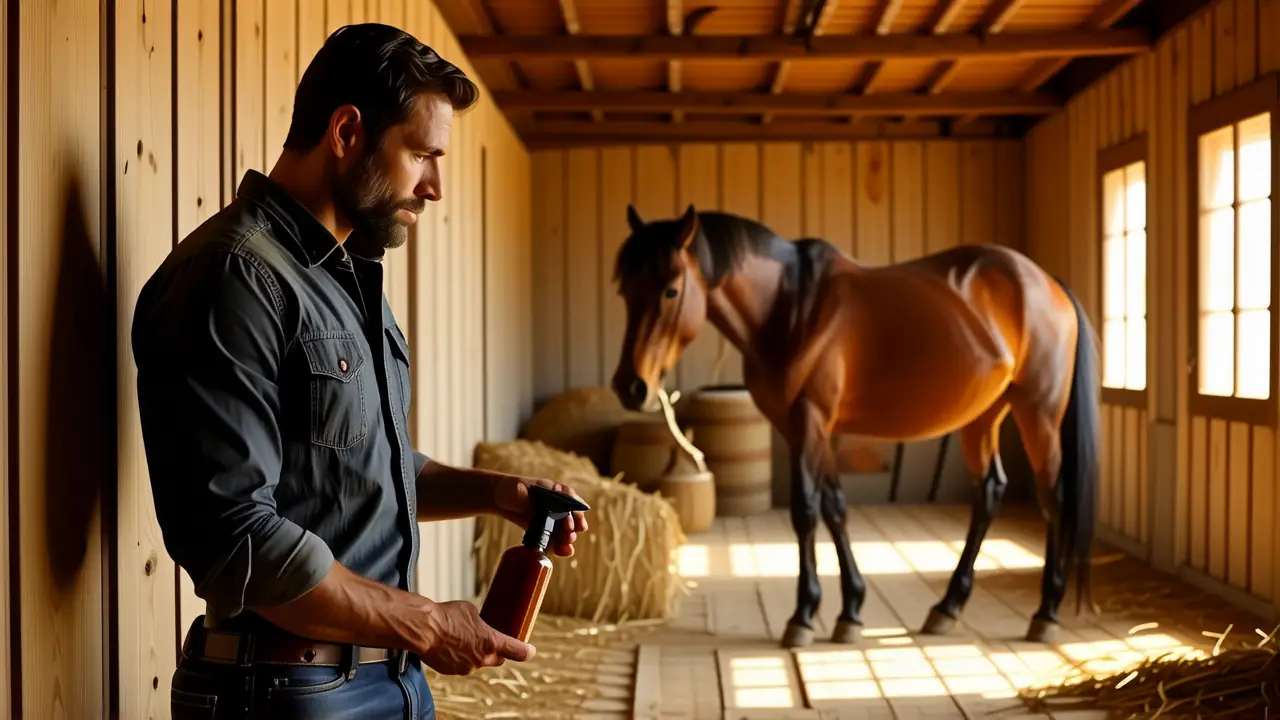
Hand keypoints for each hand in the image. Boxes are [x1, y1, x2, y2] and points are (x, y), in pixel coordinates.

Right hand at [417, 599, 535, 674]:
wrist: (423, 629)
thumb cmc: (447, 616)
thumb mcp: (471, 611)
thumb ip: (481, 621)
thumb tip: (481, 622)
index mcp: (490, 642)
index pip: (516, 651)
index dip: (526, 652)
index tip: (531, 651)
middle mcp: (481, 659)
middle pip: (498, 659)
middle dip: (498, 651)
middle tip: (495, 641)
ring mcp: (466, 667)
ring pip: (478, 662)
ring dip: (477, 652)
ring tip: (464, 637)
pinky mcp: (451, 671)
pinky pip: (462, 664)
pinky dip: (461, 656)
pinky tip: (452, 644)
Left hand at [491, 475, 588, 556]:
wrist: (502, 500)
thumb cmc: (510, 489)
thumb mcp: (514, 488)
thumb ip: (519, 491)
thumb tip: (520, 491)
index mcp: (554, 491)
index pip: (570, 499)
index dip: (574, 511)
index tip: (571, 523)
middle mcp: (558, 505)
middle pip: (572, 517)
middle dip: (572, 528)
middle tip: (568, 537)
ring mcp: (553, 518)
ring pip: (566, 530)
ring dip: (567, 540)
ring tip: (565, 549)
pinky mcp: (546, 530)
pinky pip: (556, 539)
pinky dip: (559, 546)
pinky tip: (559, 552)